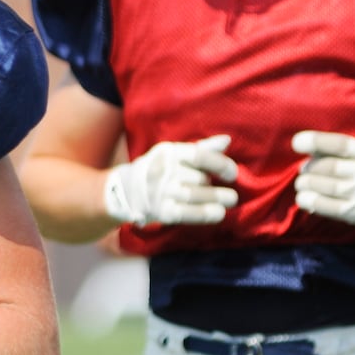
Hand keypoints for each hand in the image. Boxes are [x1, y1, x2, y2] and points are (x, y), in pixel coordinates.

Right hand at [103, 135, 238, 225]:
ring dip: (217, 199)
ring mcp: (160, 191)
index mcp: (168, 153)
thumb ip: (201, 149)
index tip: (232, 174)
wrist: (123, 191)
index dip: (221, 164)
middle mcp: (162, 170)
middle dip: (214, 185)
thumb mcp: (173, 155)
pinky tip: (218, 213)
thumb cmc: (156, 170)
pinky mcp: (160, 211)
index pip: (199, 156)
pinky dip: (205, 213)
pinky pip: (187, 213)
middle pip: (200, 178)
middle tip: (226, 192)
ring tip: (229, 201)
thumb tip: (227, 141)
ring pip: (197, 195)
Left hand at [292, 130, 354, 237]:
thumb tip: (306, 148)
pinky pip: (328, 206)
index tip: (296, 143)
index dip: (316, 141)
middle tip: (303, 170)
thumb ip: (341, 153)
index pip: (341, 144)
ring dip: (306, 184)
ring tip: (302, 184)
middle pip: (329, 166)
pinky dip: (310, 201)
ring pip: (326, 186)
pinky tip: (303, 198)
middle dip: (309, 168)